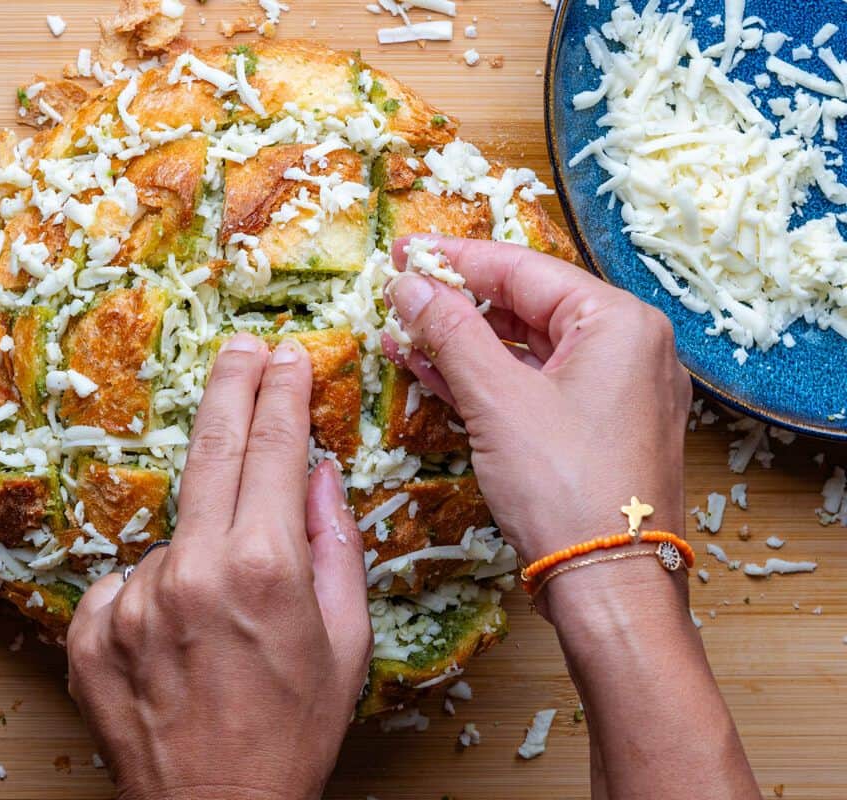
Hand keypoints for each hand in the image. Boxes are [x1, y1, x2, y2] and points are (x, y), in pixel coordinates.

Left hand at [66, 333, 371, 799]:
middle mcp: (191, 570)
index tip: (285, 357)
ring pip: (175, 533)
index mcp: (265, 569)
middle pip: (211, 448)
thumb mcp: (346, 643)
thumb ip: (335, 546)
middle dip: (229, 387)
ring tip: (223, 624)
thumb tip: (318, 475)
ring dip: (203, 550)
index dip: (280, 392)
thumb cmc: (292, 735)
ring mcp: (132, 597)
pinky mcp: (90, 628)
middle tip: (241, 348)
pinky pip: (132, 581)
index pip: (273, 448)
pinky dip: (158, 596)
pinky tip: (178, 647)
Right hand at [383, 235, 690, 569]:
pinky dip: (486, 380)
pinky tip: (432, 372)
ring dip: (462, 344)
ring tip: (400, 335)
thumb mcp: (498, 399)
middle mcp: (628, 347)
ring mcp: (615, 391)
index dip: (456, 258)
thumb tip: (410, 284)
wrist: (610, 586)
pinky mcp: (597, 429)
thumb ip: (451, 331)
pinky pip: (535, 386)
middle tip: (397, 296)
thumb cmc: (565, 486)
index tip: (404, 250)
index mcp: (619, 322)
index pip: (524, 268)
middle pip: (526, 306)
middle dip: (455, 304)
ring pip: (526, 349)